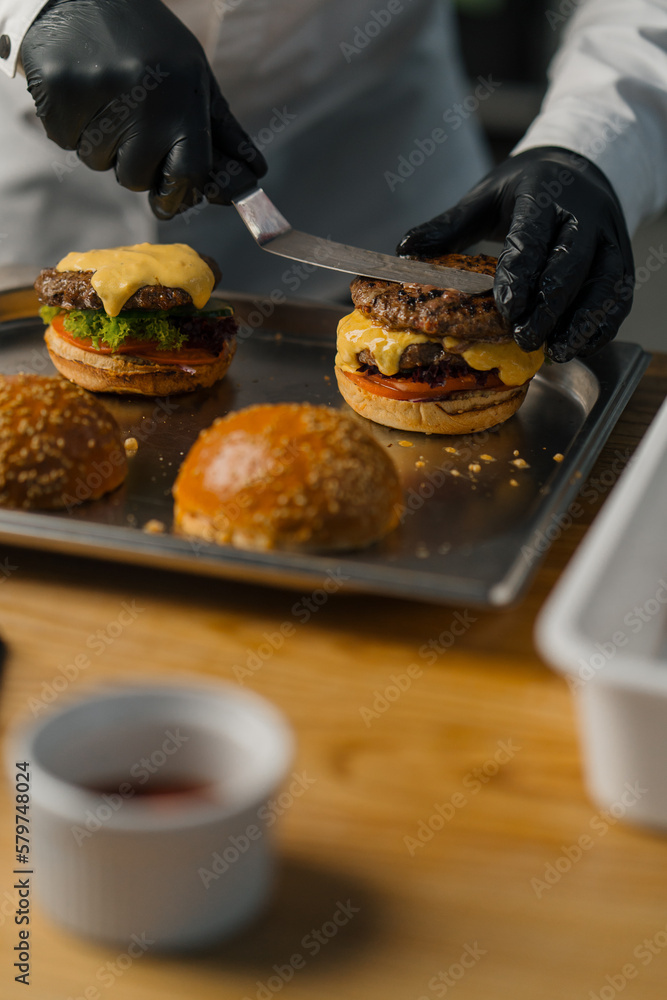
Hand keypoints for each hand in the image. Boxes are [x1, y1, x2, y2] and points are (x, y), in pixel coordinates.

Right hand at [21, 0, 266, 218]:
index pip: (188, 173)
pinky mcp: (57, 89)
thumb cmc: (149, 44)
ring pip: (98, 162)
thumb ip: (221, 134)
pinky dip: (71, 126)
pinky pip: (65, 141)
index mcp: (183, 94)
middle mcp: (144, 94)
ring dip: (101, 142)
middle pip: (136, 178)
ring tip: (104, 95)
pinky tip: (79, 89)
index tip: (171, 201)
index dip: (179, 195)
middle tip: (131, 119)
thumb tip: (252, 180)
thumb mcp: (195, 78)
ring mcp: (98, 91)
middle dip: (134, 162)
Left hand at [397, 147, 634, 361]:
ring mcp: (608, 239)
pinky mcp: (622, 259)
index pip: (533, 238)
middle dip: (549, 306)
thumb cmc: (525, 190)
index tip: (507, 309)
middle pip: (571, 265)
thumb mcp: (484, 198)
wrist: (579, 168)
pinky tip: (579, 346)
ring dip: (582, 322)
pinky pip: (619, 296)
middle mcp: (583, 216)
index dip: (521, 275)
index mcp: (543, 195)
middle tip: (525, 338)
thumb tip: (405, 250)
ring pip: (604, 283)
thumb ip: (448, 226)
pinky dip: (602, 325)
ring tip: (556, 351)